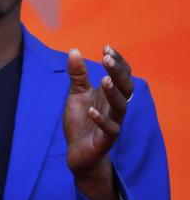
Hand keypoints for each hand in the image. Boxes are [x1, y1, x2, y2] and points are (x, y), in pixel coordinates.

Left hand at [64, 46, 133, 177]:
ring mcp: (113, 123)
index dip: (117, 61)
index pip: (122, 75)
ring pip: (121, 107)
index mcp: (110, 94)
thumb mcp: (76, 95)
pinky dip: (101, 119)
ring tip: (104, 80)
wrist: (78, 152)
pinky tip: (90, 110)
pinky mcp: (106, 139)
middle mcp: (115, 107)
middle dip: (118, 72)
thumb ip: (78, 75)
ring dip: (113, 93)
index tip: (106, 47)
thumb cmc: (81, 121)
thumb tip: (74, 50)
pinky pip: (109, 129)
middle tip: (107, 58)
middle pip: (126, 87)